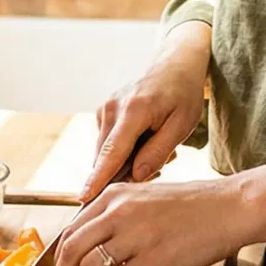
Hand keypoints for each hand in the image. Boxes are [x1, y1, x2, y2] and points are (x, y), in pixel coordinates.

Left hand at [52, 175, 248, 265]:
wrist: (229, 208)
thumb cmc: (192, 207)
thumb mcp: (145, 198)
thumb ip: (117, 216)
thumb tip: (91, 245)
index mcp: (114, 195)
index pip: (70, 231)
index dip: (58, 259)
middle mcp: (118, 211)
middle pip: (70, 251)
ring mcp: (134, 234)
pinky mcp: (152, 258)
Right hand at [82, 22, 210, 199]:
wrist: (174, 68)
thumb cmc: (182, 96)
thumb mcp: (182, 125)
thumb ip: (158, 152)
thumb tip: (134, 177)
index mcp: (134, 110)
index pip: (112, 152)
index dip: (99, 178)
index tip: (83, 197)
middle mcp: (113, 108)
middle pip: (107, 157)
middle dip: (127, 171)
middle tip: (161, 162)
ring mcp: (105, 108)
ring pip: (107, 153)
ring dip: (128, 160)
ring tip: (156, 143)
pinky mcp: (103, 112)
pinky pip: (108, 144)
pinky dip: (124, 150)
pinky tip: (145, 139)